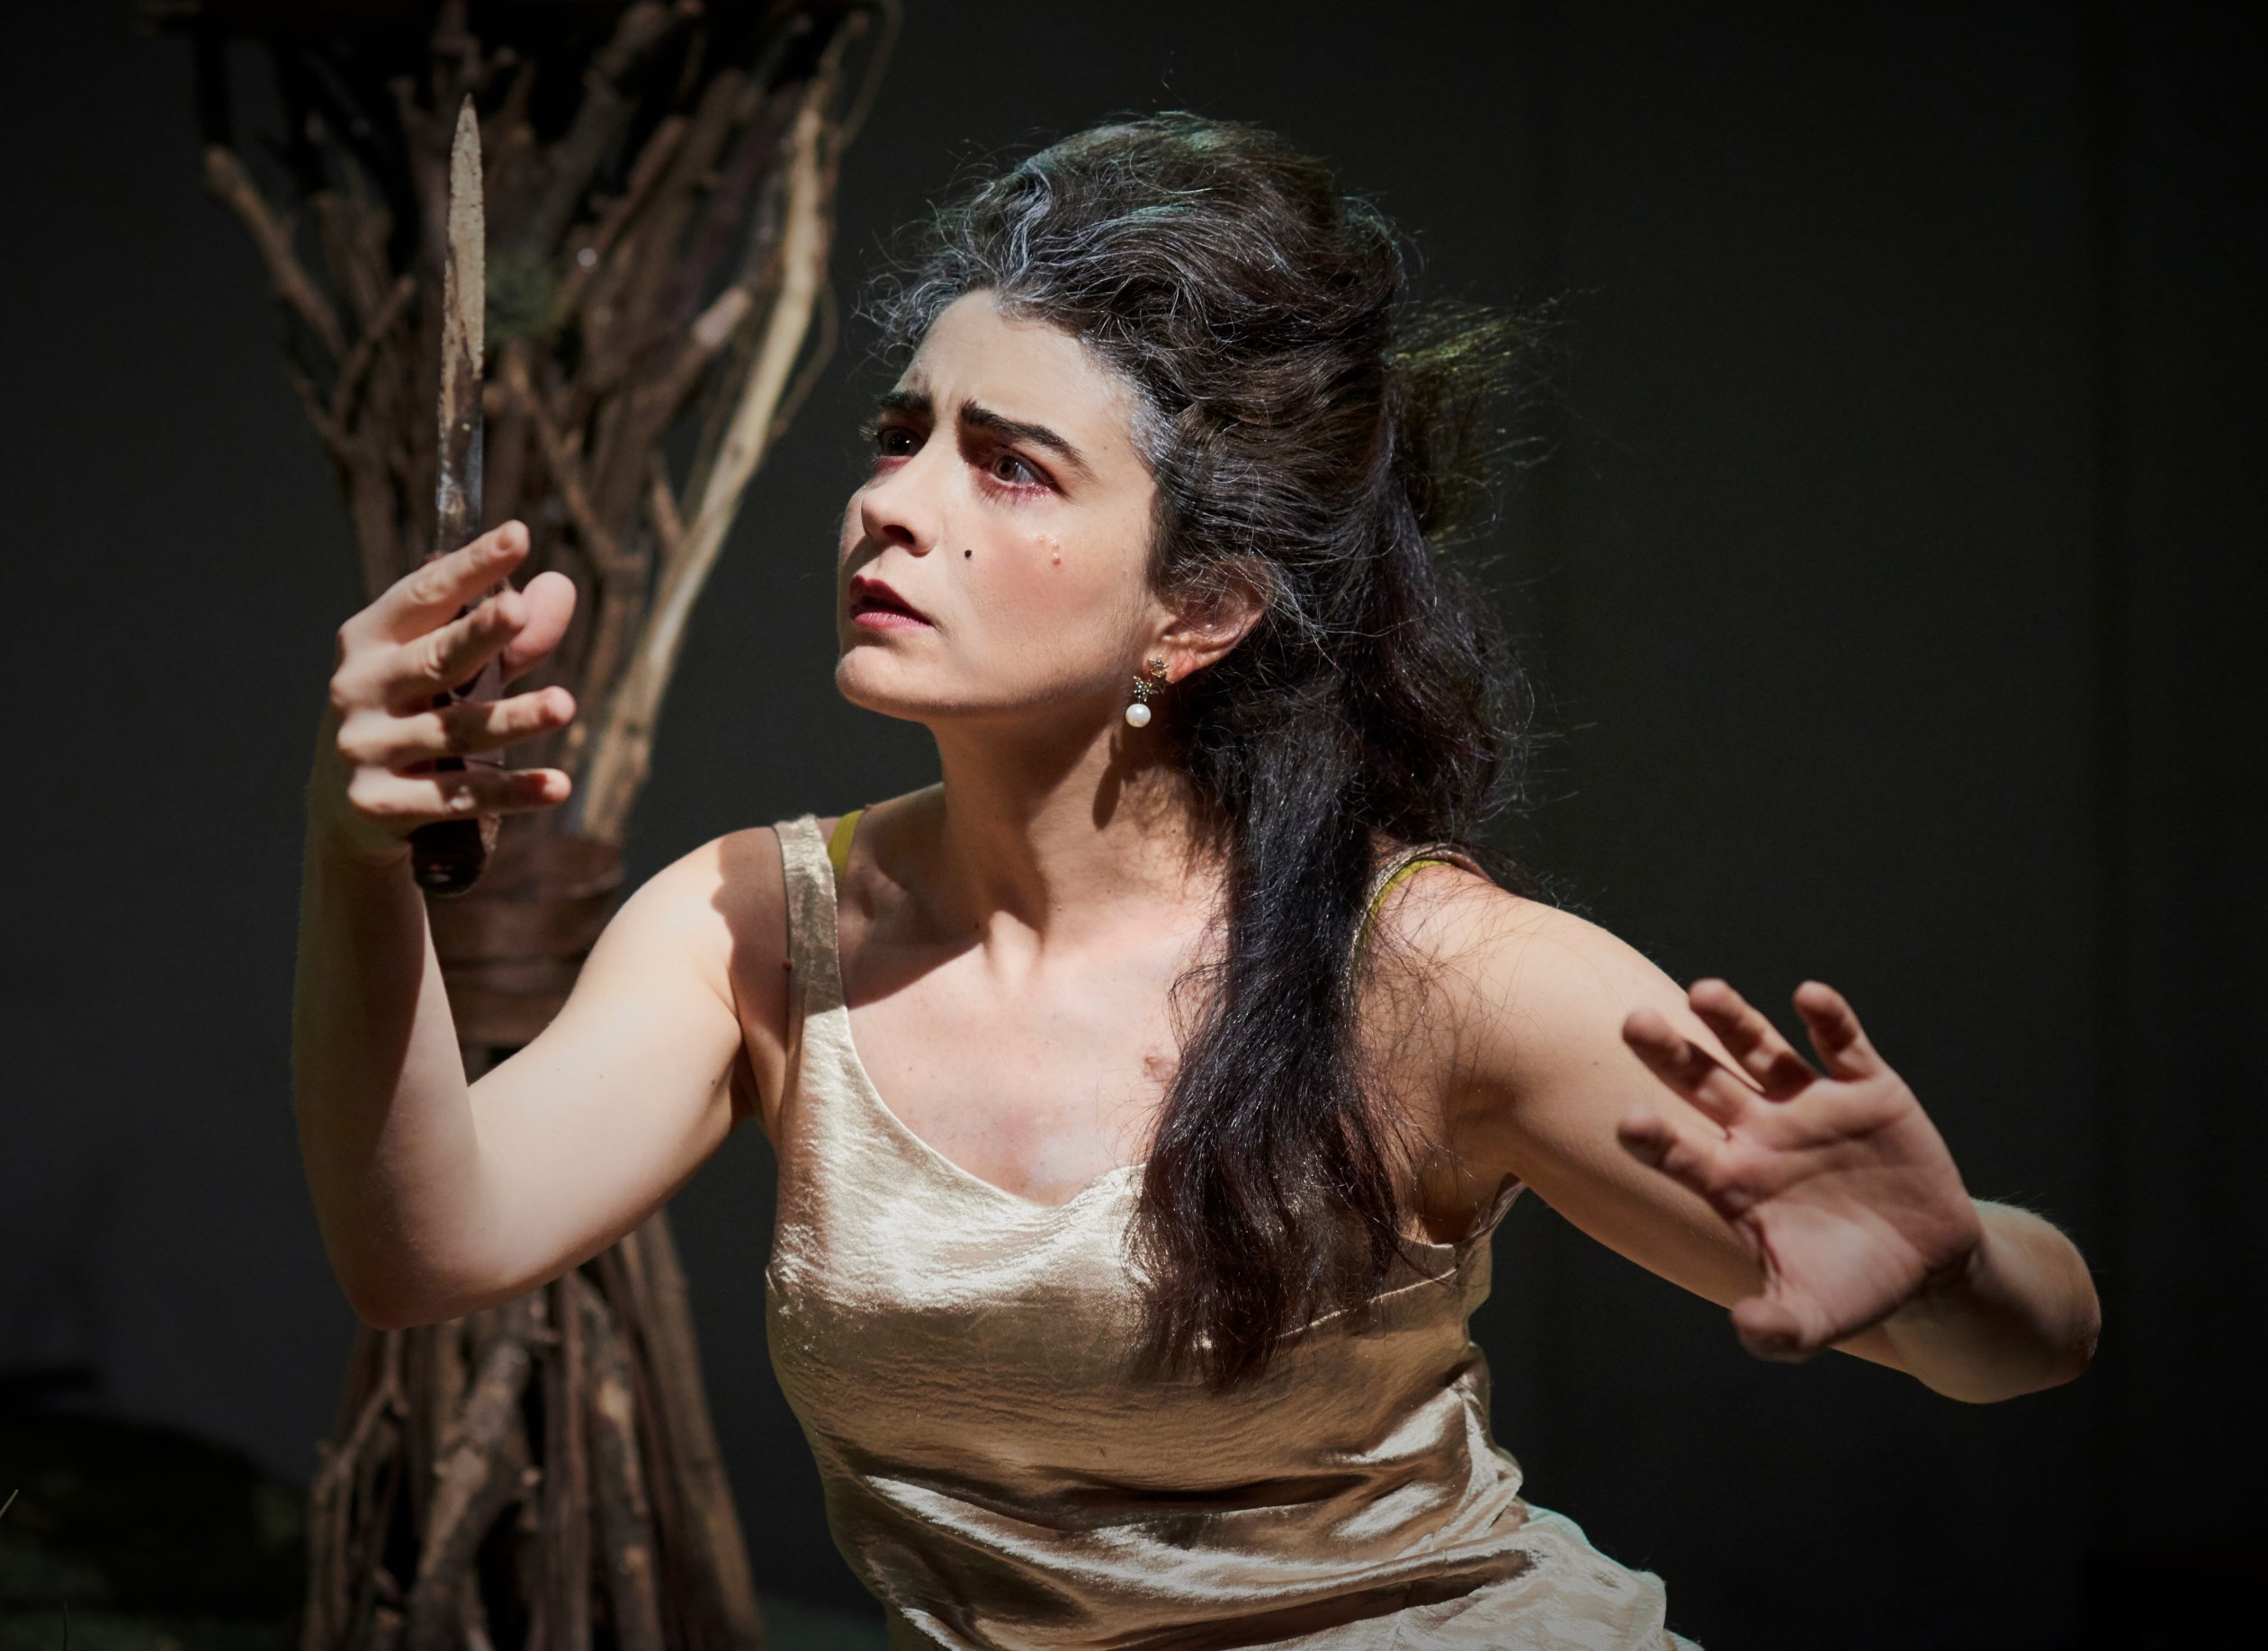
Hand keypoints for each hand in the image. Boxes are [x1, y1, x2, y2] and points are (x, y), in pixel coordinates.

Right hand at [319, 521, 579, 865]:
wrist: (347, 814)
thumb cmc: (411, 718)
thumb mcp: (451, 675)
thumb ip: (508, 640)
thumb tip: (560, 587)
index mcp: (370, 640)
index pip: (424, 595)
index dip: (470, 567)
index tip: (517, 535)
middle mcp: (359, 687)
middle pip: (434, 659)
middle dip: (477, 634)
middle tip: (517, 610)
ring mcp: (365, 748)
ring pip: (455, 731)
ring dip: (514, 719)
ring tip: (565, 705)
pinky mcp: (381, 805)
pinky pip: (460, 797)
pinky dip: (512, 792)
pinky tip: (558, 785)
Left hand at [1616, 979, 1983, 1361]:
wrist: (1927, 1263)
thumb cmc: (1852, 1287)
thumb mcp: (1817, 1318)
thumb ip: (1779, 1330)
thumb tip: (1747, 1327)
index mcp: (1733, 1182)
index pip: (1679, 1153)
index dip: (1654, 1138)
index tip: (1628, 1122)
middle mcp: (1759, 1132)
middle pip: (1701, 1082)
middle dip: (1668, 1054)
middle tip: (1632, 1022)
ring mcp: (1810, 1104)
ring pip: (1759, 1050)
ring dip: (1733, 1019)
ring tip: (1704, 992)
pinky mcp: (1866, 1087)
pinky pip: (1842, 1045)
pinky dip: (1829, 1019)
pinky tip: (1809, 996)